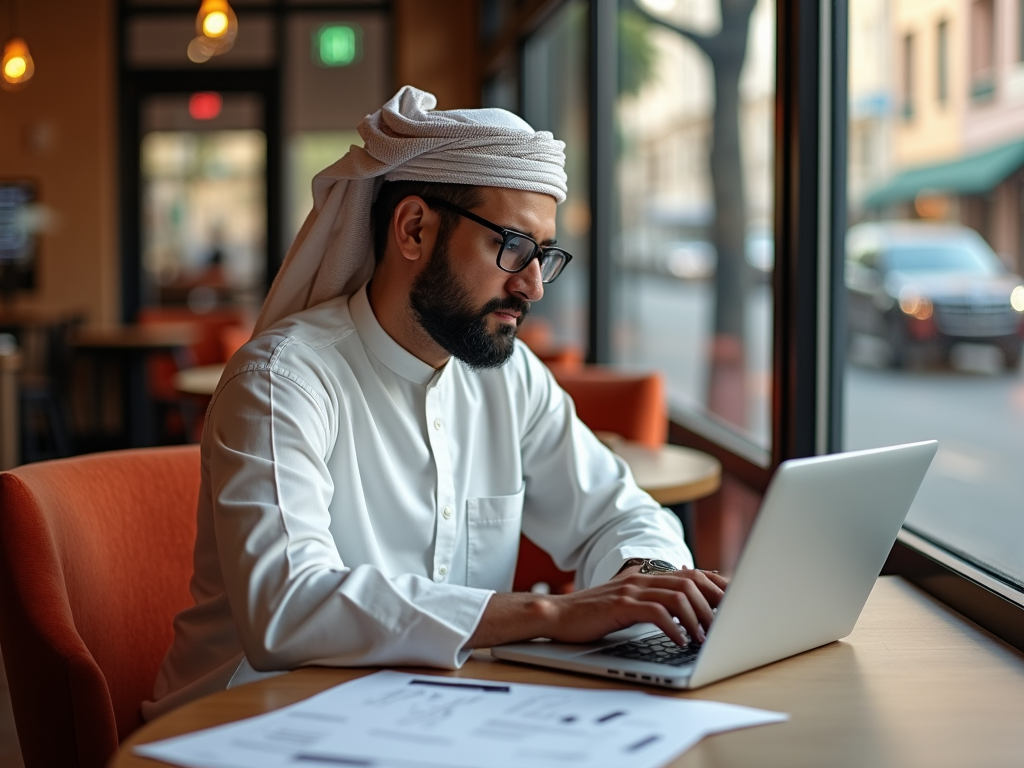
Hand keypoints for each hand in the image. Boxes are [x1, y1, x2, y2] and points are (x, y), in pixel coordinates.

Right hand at [547, 568, 727, 645]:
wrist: (558, 614)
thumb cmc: (593, 612)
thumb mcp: (627, 600)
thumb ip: (652, 596)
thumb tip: (685, 602)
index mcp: (646, 575)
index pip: (692, 574)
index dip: (717, 586)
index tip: (736, 602)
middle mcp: (642, 578)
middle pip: (690, 582)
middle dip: (713, 603)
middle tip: (726, 626)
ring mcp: (631, 589)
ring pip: (678, 596)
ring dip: (696, 619)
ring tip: (704, 639)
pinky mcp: (620, 605)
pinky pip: (656, 612)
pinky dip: (673, 627)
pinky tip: (679, 641)